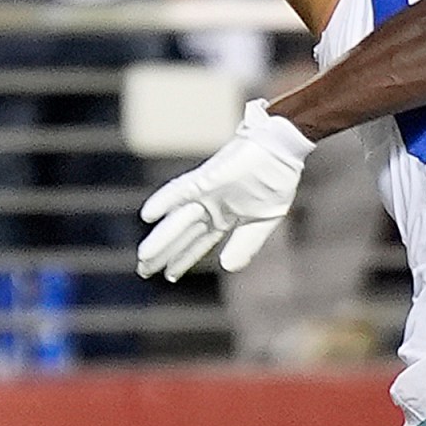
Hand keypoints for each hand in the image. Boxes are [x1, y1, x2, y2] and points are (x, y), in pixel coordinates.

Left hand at [137, 99, 314, 277]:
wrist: (282, 149)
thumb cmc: (277, 179)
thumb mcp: (264, 220)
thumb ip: (246, 245)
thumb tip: (226, 268)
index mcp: (225, 217)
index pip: (199, 243)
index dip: (184, 259)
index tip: (169, 276)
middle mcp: (210, 207)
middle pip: (182, 234)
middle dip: (164, 253)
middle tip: (143, 271)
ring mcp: (205, 193)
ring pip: (177, 220)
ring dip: (161, 239)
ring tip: (143, 259)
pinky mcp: (205, 179)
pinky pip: (180, 191)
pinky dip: (163, 201)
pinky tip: (147, 216)